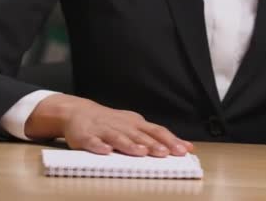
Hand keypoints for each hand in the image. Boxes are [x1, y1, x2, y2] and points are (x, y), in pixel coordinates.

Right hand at [25, 94, 193, 156]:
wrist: (78, 111)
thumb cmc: (113, 123)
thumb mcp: (137, 127)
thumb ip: (159, 137)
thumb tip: (187, 147)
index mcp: (136, 124)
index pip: (157, 131)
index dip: (170, 140)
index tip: (184, 150)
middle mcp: (123, 126)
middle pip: (140, 135)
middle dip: (153, 144)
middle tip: (165, 153)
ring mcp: (104, 130)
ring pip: (118, 138)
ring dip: (129, 145)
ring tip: (140, 152)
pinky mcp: (86, 136)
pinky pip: (92, 141)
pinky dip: (99, 146)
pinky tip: (105, 151)